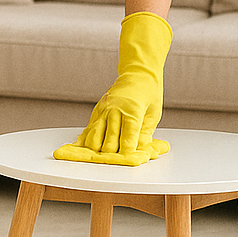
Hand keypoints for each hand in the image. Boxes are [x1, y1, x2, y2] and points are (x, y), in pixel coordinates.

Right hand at [54, 11, 172, 165]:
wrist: (138, 73)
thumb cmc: (149, 94)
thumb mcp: (153, 114)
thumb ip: (145, 134)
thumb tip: (139, 151)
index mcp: (132, 111)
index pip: (127, 138)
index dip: (128, 153)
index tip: (130, 162)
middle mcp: (114, 110)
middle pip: (108, 141)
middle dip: (113, 155)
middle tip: (118, 163)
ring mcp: (103, 110)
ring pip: (94, 137)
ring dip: (98, 150)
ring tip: (103, 159)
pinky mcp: (97, 111)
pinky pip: (88, 129)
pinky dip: (86, 142)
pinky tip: (84, 151)